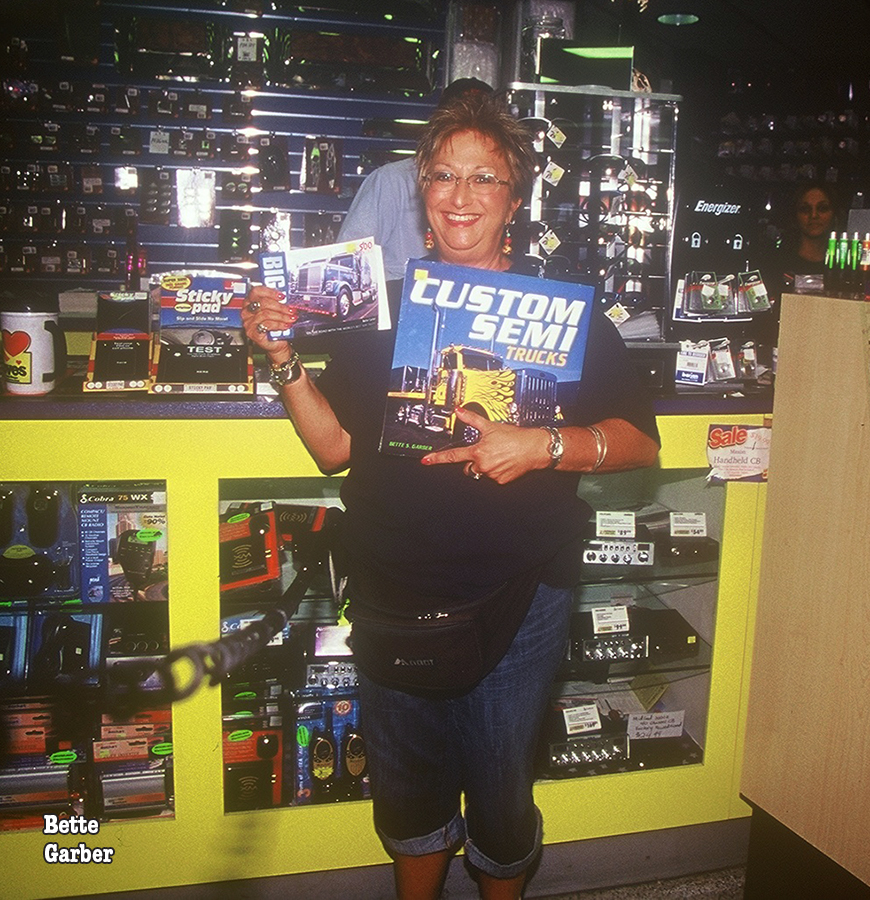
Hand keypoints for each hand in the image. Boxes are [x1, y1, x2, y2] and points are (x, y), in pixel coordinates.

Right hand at [241, 285, 298, 360]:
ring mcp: (248, 322)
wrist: (276, 343)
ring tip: (290, 319)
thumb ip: (279, 303)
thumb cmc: (275, 326)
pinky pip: (266, 325)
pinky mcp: (252, 332)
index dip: (270, 292)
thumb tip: (288, 297)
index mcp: (250, 301)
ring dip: (281, 316)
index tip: (282, 296)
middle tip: (290, 310)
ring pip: (265, 314)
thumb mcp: (277, 312)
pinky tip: (285, 325)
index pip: (256, 291)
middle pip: (261, 303)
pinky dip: (278, 325)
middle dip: (279, 306)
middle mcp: (247, 311)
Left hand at [421, 407, 548, 484]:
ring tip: (498, 455)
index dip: (438, 458)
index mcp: (477, 451)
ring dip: (485, 465)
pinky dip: (496, 471)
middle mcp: (482, 465)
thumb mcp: (491, 426)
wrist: (534, 448)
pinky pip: (493, 477)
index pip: (453, 455)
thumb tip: (459, 410)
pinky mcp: (500, 481)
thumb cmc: (515, 437)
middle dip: (472, 461)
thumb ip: (472, 419)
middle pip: (468, 467)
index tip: (426, 460)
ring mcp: (491, 474)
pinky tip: (504, 462)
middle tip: (485, 451)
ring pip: (481, 472)